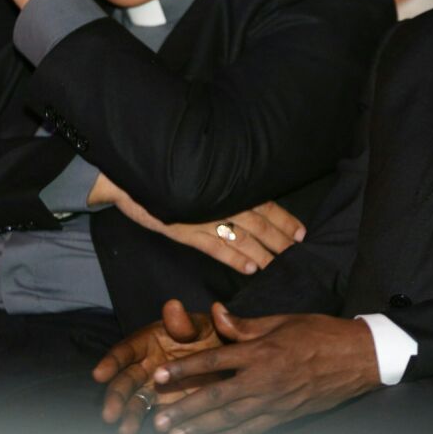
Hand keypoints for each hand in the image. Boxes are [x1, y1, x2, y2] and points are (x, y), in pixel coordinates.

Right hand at [93, 300, 222, 433]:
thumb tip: (172, 306)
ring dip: (130, 416)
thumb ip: (185, 322)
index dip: (111, 362)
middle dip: (116, 397)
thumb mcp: (201, 325)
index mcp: (147, 343)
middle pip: (125, 381)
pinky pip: (159, 416)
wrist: (227, 358)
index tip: (99, 374)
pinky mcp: (168, 405)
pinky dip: (158, 426)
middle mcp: (146, 366)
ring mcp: (156, 388)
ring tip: (126, 431)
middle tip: (110, 414)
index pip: (125, 352)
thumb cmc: (210, 334)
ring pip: (137, 402)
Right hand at [100, 174, 305, 274]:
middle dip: (280, 240)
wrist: (131, 172)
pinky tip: (250, 269)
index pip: (265, 203)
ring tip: (279, 266)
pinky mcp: (185, 231)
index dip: (284, 219)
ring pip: (242, 238)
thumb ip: (225, 178)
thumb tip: (250, 187)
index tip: (301, 233)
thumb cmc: (168, 164)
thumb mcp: (201, 166)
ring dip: (263, 253)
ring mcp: (204, 217)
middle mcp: (221, 200)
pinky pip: (215, 248)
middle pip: (259, 223)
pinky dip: (234, 258)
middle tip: (297, 254)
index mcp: (228, 183)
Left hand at [149, 305, 380, 433]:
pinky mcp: (285, 415)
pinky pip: (252, 430)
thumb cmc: (319, 332)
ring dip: (199, 428)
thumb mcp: (281, 320)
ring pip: (229, 418)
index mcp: (261, 351)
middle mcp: (264, 379)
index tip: (158, 376)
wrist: (357, 358)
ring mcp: (275, 401)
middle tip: (158, 419)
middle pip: (216, 396)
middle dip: (184, 409)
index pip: (213, 360)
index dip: (183, 369)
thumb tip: (216, 315)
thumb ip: (245, 324)